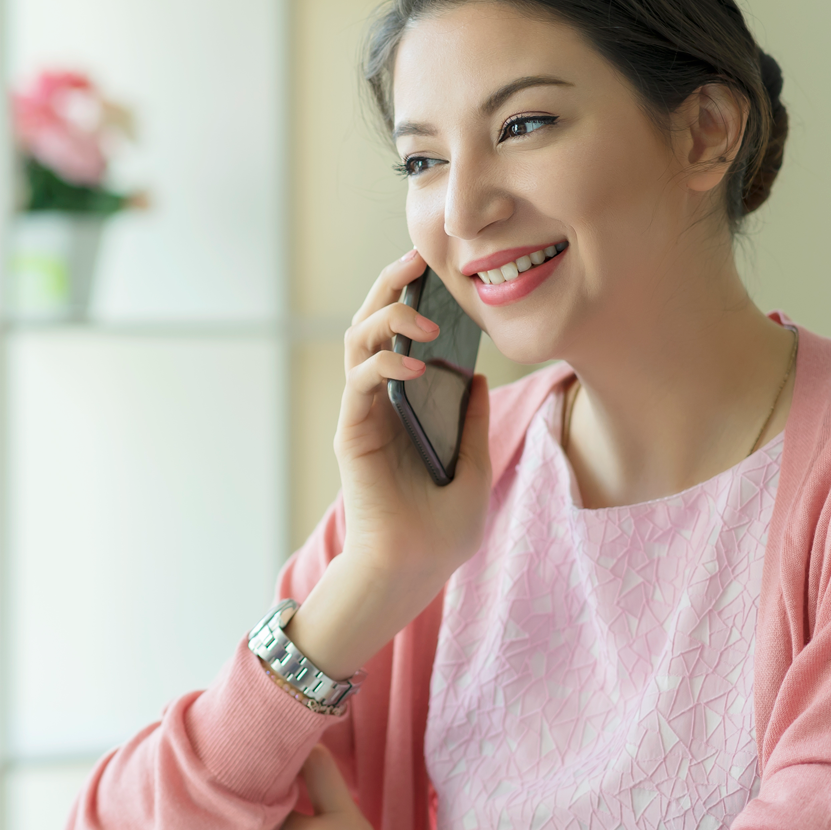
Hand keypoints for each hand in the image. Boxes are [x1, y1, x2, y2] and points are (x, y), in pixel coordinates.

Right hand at [289, 250, 492, 678]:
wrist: (414, 570)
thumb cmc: (441, 531)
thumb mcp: (476, 469)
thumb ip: (473, 422)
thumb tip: (477, 376)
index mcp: (409, 405)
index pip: (405, 338)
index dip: (417, 300)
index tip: (441, 271)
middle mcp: (380, 402)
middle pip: (374, 325)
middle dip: (392, 286)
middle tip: (418, 259)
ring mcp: (363, 414)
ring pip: (358, 342)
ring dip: (385, 316)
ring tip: (420, 310)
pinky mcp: (353, 432)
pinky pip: (360, 382)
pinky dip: (382, 364)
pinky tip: (412, 364)